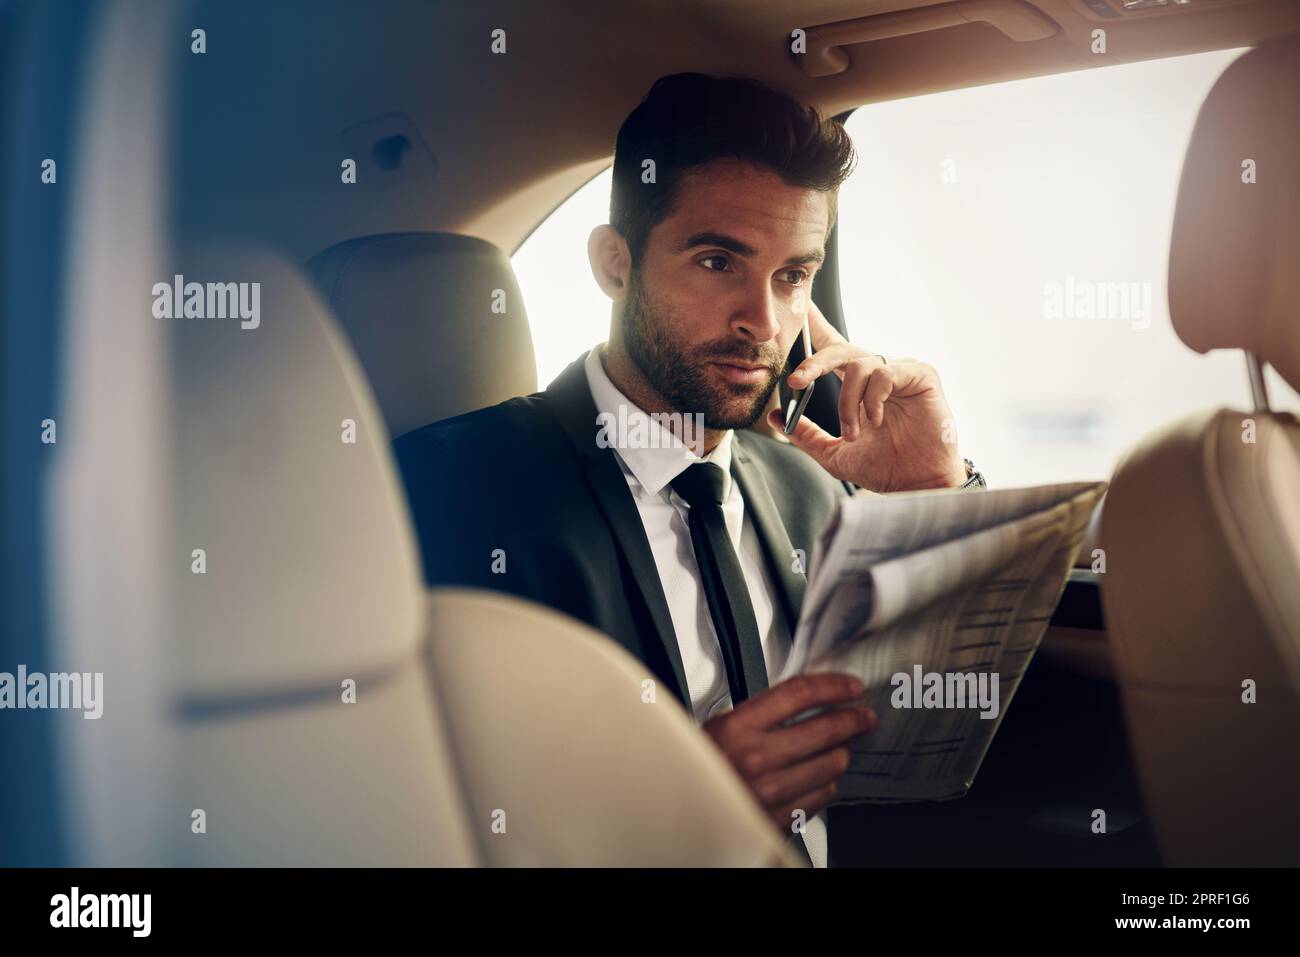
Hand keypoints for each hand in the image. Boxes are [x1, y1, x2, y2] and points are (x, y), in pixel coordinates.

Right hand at [702, 673, 877, 831]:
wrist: (680, 810)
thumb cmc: (700, 767)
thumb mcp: (721, 727)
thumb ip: (762, 712)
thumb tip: (809, 697)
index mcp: (738, 727)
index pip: (800, 694)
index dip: (834, 687)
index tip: (851, 687)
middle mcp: (756, 758)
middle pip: (826, 729)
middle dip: (854, 719)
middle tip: (863, 716)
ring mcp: (770, 791)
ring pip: (832, 764)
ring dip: (841, 752)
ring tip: (839, 747)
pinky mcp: (780, 819)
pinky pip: (822, 796)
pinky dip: (826, 782)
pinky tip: (819, 776)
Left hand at [767, 302, 965, 491]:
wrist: (917, 485)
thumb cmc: (884, 467)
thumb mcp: (833, 453)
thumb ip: (806, 434)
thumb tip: (776, 416)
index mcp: (858, 386)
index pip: (833, 349)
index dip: (816, 328)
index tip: (800, 310)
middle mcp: (878, 373)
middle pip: (840, 349)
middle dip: (814, 363)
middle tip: (796, 382)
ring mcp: (900, 371)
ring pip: (860, 365)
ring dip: (847, 402)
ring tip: (853, 432)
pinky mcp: (921, 374)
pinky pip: (884, 374)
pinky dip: (872, 400)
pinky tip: (876, 421)